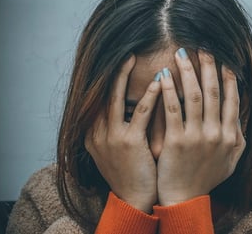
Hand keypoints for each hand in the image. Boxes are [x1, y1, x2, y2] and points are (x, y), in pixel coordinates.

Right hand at [84, 55, 160, 212]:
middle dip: (112, 72)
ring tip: (133, 57)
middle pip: (102, 94)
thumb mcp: (114, 150)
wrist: (133, 198)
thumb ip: (114, 129)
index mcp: (93, 134)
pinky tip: (159, 81)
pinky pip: (140, 113)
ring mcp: (111, 137)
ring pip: (116, 98)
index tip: (118, 64)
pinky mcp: (128, 142)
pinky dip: (149, 95)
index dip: (107, 80)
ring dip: (124, 76)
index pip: (98, 99)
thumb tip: (127, 108)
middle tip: (124, 52)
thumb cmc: (129, 172)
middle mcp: (97, 133)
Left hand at [157, 49, 245, 205]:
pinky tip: (163, 74)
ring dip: (188, 72)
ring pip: (193, 96)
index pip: (231, 100)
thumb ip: (238, 138)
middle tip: (203, 47)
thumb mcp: (231, 161)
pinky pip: (172, 109)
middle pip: (213, 92)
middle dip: (208, 67)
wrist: (185, 198)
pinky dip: (168, 90)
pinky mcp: (176, 140)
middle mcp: (216, 133)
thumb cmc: (206, 178)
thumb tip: (238, 115)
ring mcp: (196, 136)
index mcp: (230, 136)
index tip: (223, 61)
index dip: (228, 78)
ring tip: (182, 54)